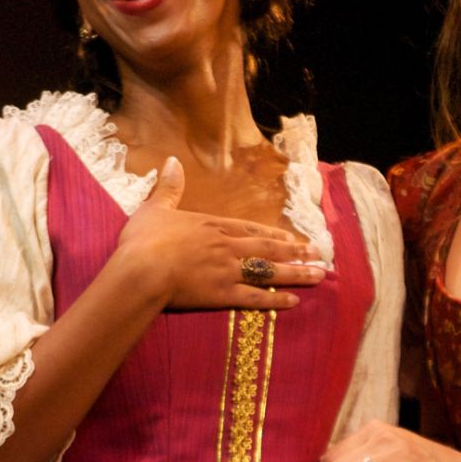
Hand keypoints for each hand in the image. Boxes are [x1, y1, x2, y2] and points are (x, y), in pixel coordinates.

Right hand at [118, 157, 325, 310]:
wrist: (141, 270)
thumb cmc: (143, 241)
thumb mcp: (154, 208)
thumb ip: (168, 187)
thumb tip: (172, 160)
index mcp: (212, 226)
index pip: (251, 229)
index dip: (275, 233)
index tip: (294, 238)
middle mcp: (227, 246)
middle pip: (268, 248)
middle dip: (296, 251)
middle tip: (319, 254)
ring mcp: (228, 271)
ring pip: (269, 271)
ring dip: (296, 273)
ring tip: (319, 275)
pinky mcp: (223, 294)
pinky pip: (255, 297)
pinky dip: (276, 299)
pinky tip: (295, 301)